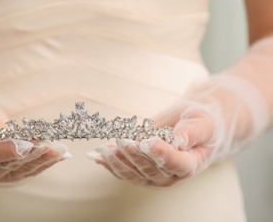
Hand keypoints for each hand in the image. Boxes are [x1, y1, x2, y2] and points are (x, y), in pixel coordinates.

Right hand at [0, 96, 70, 184]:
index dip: (6, 151)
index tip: (23, 146)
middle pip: (9, 163)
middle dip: (31, 153)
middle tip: (48, 144)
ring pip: (23, 169)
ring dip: (42, 159)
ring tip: (59, 150)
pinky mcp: (11, 171)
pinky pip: (29, 168)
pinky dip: (45, 161)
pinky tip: (59, 155)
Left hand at [87, 100, 225, 186]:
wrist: (192, 128)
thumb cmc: (199, 124)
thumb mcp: (202, 123)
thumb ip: (191, 131)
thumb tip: (179, 139)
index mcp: (191, 163)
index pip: (176, 163)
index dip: (161, 154)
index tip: (146, 142)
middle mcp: (172, 175)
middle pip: (151, 170)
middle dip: (134, 156)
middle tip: (122, 141)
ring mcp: (155, 177)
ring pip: (134, 174)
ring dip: (118, 162)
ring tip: (104, 149)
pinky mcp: (142, 173)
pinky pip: (124, 172)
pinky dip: (110, 164)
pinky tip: (97, 157)